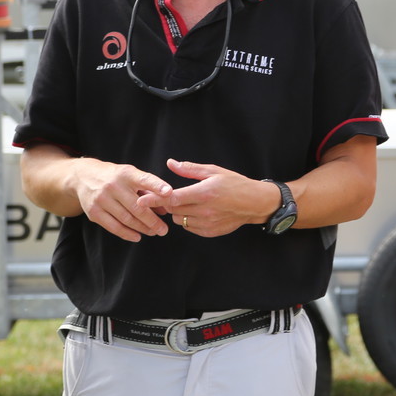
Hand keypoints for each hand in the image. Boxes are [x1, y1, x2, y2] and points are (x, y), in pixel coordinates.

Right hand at [74, 161, 172, 242]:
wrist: (84, 177)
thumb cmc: (115, 178)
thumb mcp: (131, 176)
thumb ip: (148, 190)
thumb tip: (165, 208)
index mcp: (126, 174)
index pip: (144, 179)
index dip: (157, 186)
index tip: (169, 193)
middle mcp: (113, 185)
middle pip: (137, 207)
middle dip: (152, 220)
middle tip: (164, 230)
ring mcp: (102, 199)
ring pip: (126, 219)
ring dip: (142, 228)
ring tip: (153, 232)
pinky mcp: (93, 212)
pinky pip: (113, 227)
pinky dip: (127, 233)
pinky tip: (137, 236)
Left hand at [147, 159, 279, 237]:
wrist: (254, 203)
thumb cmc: (235, 184)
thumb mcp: (213, 171)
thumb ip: (189, 169)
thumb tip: (170, 163)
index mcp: (204, 193)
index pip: (172, 198)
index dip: (155, 199)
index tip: (141, 199)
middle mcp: (204, 210)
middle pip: (173, 210)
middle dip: (165, 204)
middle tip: (163, 197)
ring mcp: (207, 223)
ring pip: (179, 220)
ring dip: (177, 212)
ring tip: (186, 202)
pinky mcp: (210, 232)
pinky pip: (189, 227)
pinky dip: (187, 220)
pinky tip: (196, 211)